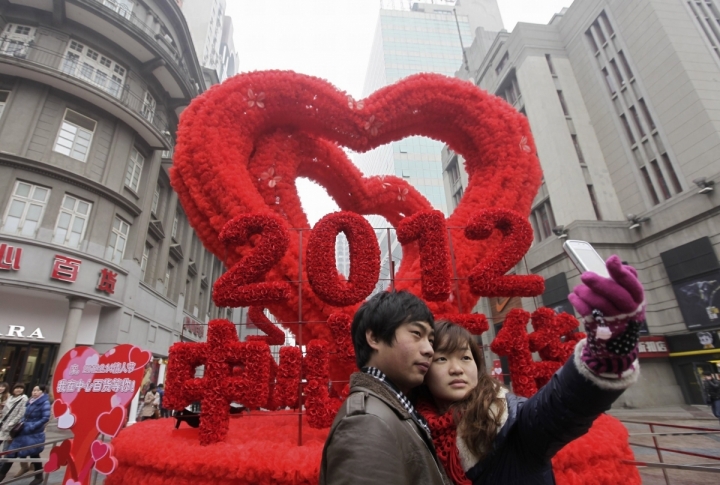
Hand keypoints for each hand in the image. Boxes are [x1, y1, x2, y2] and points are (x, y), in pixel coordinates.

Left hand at [568, 255, 644, 376]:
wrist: (617, 344)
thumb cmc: (621, 312)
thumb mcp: (630, 298)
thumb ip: (626, 281)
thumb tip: (622, 265)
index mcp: (637, 300)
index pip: (632, 285)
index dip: (621, 272)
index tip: (611, 259)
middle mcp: (628, 311)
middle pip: (616, 295)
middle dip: (599, 283)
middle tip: (585, 275)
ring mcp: (614, 321)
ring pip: (599, 304)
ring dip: (584, 293)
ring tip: (578, 288)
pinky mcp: (599, 328)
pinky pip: (586, 313)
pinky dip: (577, 302)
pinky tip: (574, 296)